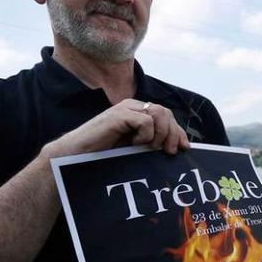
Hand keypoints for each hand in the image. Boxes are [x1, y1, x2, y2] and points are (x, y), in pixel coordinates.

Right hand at [42, 99, 189, 158]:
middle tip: (170, 152)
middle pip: (166, 112)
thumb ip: (151, 142)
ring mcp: (125, 109)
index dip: (178, 131)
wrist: (76, 155)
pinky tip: (134, 144)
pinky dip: (145, 135)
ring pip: (159, 113)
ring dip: (160, 134)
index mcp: (137, 112)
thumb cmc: (104, 154)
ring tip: (148, 147)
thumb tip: (177, 147)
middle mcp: (133, 107)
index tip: (185, 148)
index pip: (166, 115)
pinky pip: (145, 121)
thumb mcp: (134, 148)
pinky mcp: (119, 115)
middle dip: (173, 133)